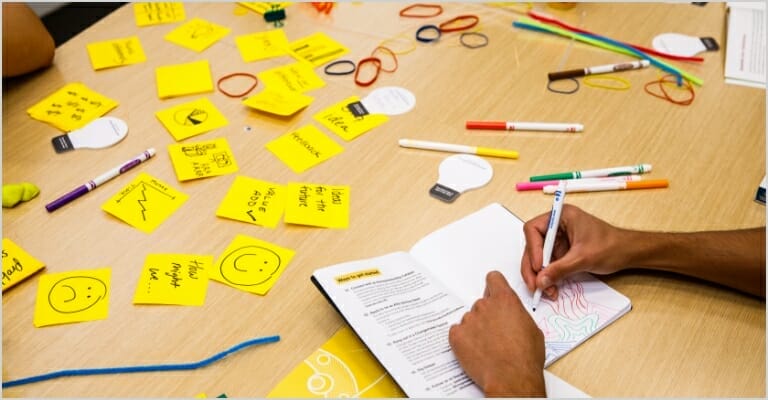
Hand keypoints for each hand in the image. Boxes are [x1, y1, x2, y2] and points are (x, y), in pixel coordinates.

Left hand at [448, 271, 545, 396]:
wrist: (511, 378)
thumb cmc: (525, 357)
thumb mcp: (532, 329)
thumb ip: (517, 315)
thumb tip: (513, 318)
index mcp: (505, 300)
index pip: (493, 279)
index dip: (494, 286)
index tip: (493, 293)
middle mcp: (484, 306)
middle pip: (481, 303)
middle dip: (487, 315)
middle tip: (495, 333)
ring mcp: (469, 320)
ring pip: (470, 319)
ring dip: (475, 329)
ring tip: (487, 347)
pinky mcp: (456, 335)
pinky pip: (457, 332)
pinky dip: (463, 340)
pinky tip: (475, 351)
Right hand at [521, 204, 630, 299]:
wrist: (628, 253)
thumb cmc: (611, 246)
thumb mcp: (583, 258)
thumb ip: (560, 269)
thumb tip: (540, 281)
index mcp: (561, 216)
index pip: (533, 229)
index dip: (533, 248)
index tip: (538, 266)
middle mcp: (557, 226)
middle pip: (533, 245)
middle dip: (532, 267)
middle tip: (533, 285)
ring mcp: (559, 239)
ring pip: (538, 257)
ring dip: (539, 275)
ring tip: (545, 290)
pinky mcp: (562, 252)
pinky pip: (548, 264)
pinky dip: (548, 277)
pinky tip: (551, 288)